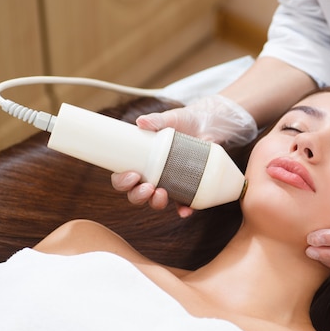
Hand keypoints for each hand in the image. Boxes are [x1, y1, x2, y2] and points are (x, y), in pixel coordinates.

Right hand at [111, 94, 256, 214]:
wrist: (207, 125)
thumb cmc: (182, 122)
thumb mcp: (170, 119)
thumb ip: (156, 120)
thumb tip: (141, 121)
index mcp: (140, 162)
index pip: (123, 178)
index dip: (122, 182)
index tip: (132, 175)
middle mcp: (151, 176)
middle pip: (136, 194)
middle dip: (138, 195)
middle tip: (147, 187)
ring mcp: (169, 183)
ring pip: (155, 201)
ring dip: (155, 202)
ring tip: (161, 193)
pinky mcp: (187, 188)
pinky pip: (182, 204)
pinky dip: (183, 210)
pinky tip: (185, 211)